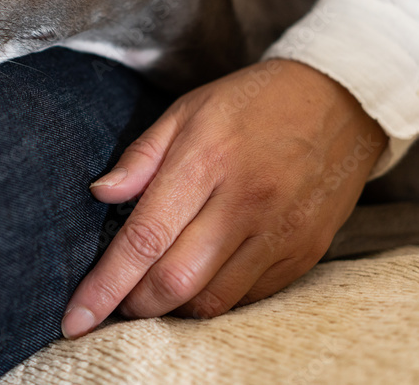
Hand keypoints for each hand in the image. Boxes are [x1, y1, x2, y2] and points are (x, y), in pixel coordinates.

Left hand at [61, 60, 385, 337]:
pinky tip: (198, 281)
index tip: (74, 318)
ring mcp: (280, 233)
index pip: (144, 239)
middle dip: (133, 304)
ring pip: (211, 301)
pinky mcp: (305, 252)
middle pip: (174, 282)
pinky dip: (213, 300)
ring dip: (172, 308)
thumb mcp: (188, 109)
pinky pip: (247, 297)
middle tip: (115, 300)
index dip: (104, 286)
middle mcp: (245, 203)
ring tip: (154, 290)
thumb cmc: (254, 102)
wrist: (344, 100)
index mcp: (206, 161)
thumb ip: (142, 156)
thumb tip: (99, 195)